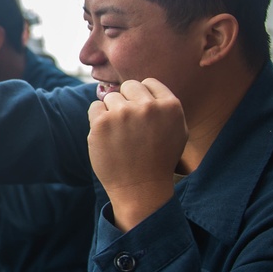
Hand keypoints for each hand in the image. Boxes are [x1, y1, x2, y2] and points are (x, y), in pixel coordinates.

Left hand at [87, 78, 186, 231]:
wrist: (140, 188)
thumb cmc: (158, 160)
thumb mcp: (177, 131)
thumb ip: (165, 107)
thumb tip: (146, 87)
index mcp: (170, 106)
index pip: (148, 83)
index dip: (142, 97)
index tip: (140, 113)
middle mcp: (147, 107)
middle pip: (128, 86)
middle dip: (127, 101)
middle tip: (128, 125)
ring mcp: (123, 114)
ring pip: (110, 97)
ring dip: (112, 112)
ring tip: (119, 134)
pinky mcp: (102, 123)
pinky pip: (95, 107)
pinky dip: (97, 119)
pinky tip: (107, 136)